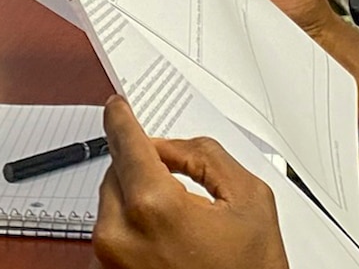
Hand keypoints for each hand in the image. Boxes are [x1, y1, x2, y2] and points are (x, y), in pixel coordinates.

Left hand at [92, 97, 286, 268]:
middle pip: (116, 171)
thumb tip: (171, 147)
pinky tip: (167, 240)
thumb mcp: (249, 200)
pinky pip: (112, 234)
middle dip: (142, 167)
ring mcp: (108, 259)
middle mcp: (119, 233)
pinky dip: (133, 227)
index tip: (117, 106)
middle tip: (178, 181)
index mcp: (153, 205)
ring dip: (137, 198)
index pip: (125, 141)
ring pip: (112, 202)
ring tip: (181, 222)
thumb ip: (205, 156)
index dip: (121, 117)